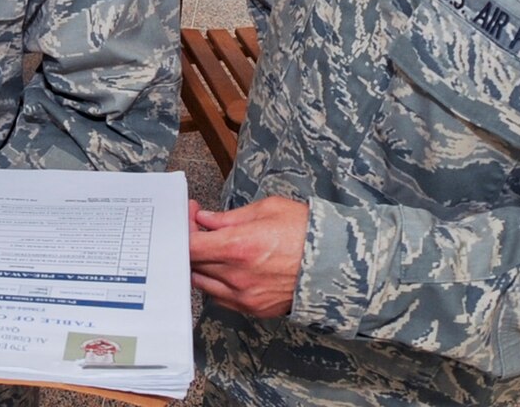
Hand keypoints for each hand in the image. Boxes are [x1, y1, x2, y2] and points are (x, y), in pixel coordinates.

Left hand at [188, 195, 308, 317]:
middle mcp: (237, 276)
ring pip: (203, 283)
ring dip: (200, 266)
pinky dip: (216, 283)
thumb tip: (205, 220)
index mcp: (239, 247)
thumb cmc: (305, 232)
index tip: (192, 216)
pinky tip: (226, 269)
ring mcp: (244, 296)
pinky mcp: (253, 309)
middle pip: (193, 264)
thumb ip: (229, 217)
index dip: (184, 229)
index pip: (190, 245)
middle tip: (200, 229)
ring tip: (213, 249)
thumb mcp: (267, 210)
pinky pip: (220, 298)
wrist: (336, 263)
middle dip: (192, 243)